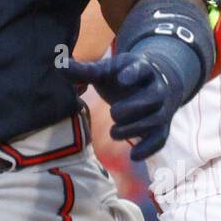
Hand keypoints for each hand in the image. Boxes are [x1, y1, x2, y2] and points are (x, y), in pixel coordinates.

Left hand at [62, 37, 194, 160]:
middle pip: (152, 98)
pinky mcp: (161, 126)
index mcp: (141, 68)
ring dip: (134, 129)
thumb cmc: (122, 77)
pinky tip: (133, 156)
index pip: (141, 69)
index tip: (121, 79)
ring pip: (156, 119)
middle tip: (113, 112)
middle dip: (132, 108)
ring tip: (113, 132)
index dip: (133, 74)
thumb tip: (59, 65)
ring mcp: (161, 108)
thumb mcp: (105, 71)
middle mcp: (156, 88)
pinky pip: (160, 139)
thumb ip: (84, 70)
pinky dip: (148, 148)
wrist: (151, 84)